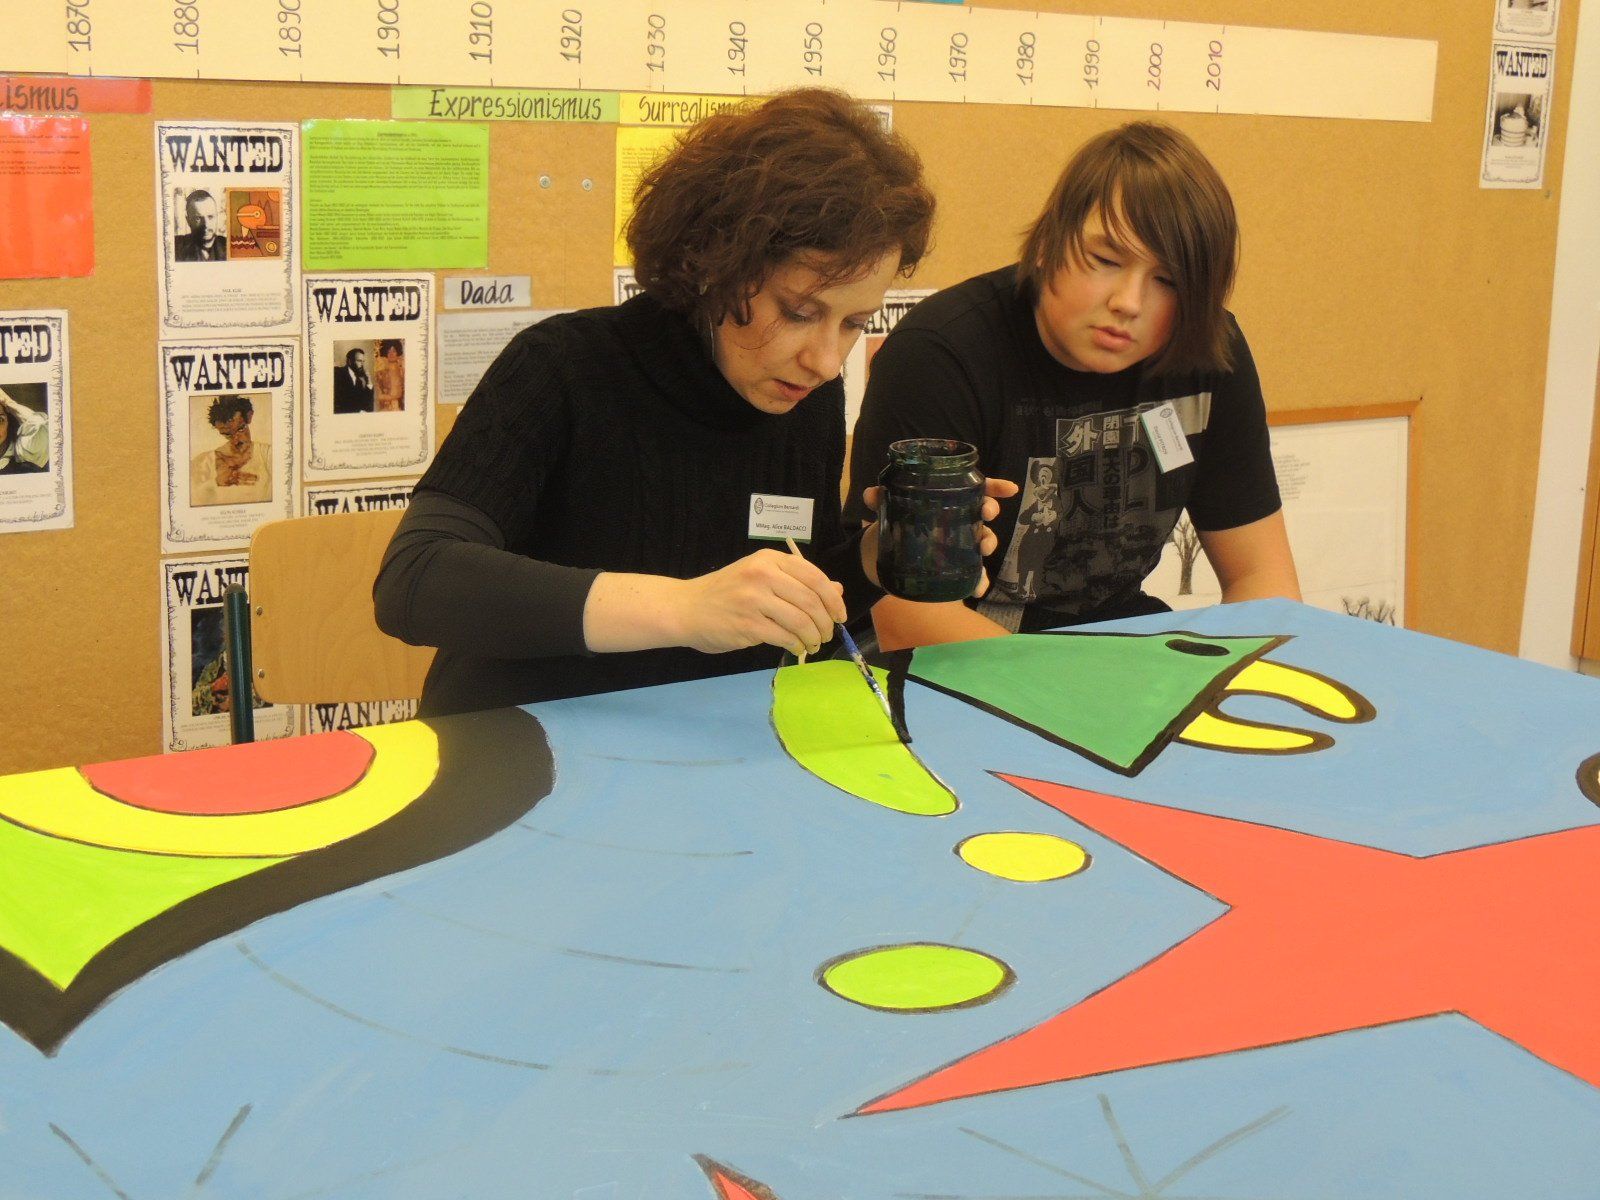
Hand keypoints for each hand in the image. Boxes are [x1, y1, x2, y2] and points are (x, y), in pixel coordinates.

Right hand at [675, 547, 846, 656]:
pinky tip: (798, 648)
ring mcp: (754, 599)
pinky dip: (797, 645)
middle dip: (826, 622)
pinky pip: (785, 637)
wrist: (686, 608)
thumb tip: (837, 590)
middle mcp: (763, 574)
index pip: (815, 577)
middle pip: (811, 600)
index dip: (834, 599)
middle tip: (827, 634)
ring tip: (814, 644)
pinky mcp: (748, 624)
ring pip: (801, 621)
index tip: (840, 615)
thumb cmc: (726, 593)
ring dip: (814, 637)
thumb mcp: (761, 577)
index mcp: (770, 559)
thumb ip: (797, 582)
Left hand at [858, 476, 1019, 592]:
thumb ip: (879, 499)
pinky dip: (978, 581)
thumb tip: (872, 495)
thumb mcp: (883, 509)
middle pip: (982, 511)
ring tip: (983, 548)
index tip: (1009, 489)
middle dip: (989, 509)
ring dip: (989, 542)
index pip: (975, 488)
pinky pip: (972, 574)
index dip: (994, 487)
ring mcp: (957, 543)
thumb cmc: (888, 524)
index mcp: (945, 500)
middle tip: (986, 513)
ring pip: (982, 540)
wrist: (877, 556)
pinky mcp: (952, 566)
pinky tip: (977, 588)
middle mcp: (956, 519)